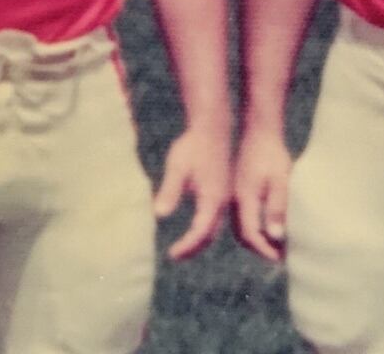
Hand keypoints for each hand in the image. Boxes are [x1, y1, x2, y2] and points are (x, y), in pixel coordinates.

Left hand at [153, 124, 231, 259]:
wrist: (211, 128)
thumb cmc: (192, 146)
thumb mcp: (177, 167)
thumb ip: (170, 190)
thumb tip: (158, 213)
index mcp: (213, 198)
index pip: (201, 232)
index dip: (187, 246)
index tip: (171, 254)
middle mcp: (222, 201)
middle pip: (210, 234)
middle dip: (193, 247)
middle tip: (174, 255)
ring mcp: (225, 196)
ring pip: (215, 227)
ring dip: (199, 240)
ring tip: (182, 248)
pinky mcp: (222, 191)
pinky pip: (216, 217)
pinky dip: (205, 229)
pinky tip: (193, 229)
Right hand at [231, 126, 291, 261]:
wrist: (258, 132)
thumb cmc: (272, 154)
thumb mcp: (279, 180)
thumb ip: (276, 207)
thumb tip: (276, 235)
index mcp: (244, 199)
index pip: (252, 234)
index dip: (266, 250)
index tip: (281, 259)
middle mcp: (236, 200)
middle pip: (243, 235)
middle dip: (260, 249)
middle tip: (279, 257)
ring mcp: (235, 195)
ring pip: (241, 228)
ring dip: (257, 240)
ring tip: (277, 247)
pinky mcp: (239, 191)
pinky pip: (243, 217)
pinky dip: (254, 229)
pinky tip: (268, 227)